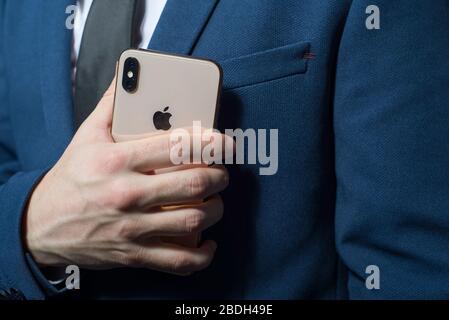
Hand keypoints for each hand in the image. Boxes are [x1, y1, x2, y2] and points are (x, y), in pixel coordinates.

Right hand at [24, 78, 231, 275]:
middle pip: (193, 183)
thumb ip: (112, 105)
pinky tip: (208, 242)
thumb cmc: (71, 178)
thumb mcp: (86, 136)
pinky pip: (178, 261)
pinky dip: (202, 256)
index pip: (176, 147)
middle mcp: (127, 194)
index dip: (210, 143)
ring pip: (193, 220)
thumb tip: (128, 75)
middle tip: (221, 171)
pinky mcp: (135, 254)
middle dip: (219, 176)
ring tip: (215, 200)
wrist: (41, 224)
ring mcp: (132, 228)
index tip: (225, 143)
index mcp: (117, 161)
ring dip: (216, 209)